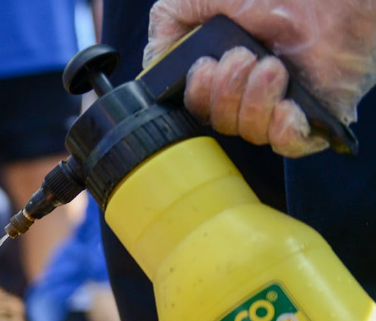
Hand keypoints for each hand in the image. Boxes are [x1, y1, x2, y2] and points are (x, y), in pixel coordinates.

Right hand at [144, 0, 375, 156]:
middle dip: (224, 95)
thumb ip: (169, 22)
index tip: (206, 68)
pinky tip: (287, 107)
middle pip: (219, 124)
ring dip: (254, 102)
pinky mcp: (318, 115)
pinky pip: (289, 146)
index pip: (197, 106)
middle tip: (244, 58)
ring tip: (273, 67)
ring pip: (250, 133)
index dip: (197, 96)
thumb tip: (153, 60)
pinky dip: (282, 132)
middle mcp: (253, 88)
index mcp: (227, 66)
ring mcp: (285, 103)